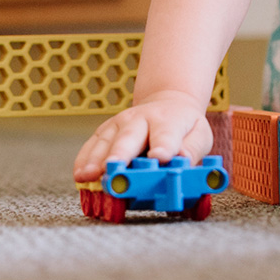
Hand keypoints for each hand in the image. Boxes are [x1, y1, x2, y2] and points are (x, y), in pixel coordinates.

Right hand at [72, 91, 211, 183]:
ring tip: (87, 176)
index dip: (164, 146)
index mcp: (168, 120)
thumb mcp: (199, 134)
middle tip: (114, 168)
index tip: (161, 158)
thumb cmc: (184, 127)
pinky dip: (84, 160)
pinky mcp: (105, 131)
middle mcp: (140, 119)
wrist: (167, 103)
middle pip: (129, 136)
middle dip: (121, 153)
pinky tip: (79, 174)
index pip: (166, 134)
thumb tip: (181, 162)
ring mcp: (119, 124)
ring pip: (106, 141)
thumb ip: (192, 149)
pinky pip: (92, 145)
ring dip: (96, 159)